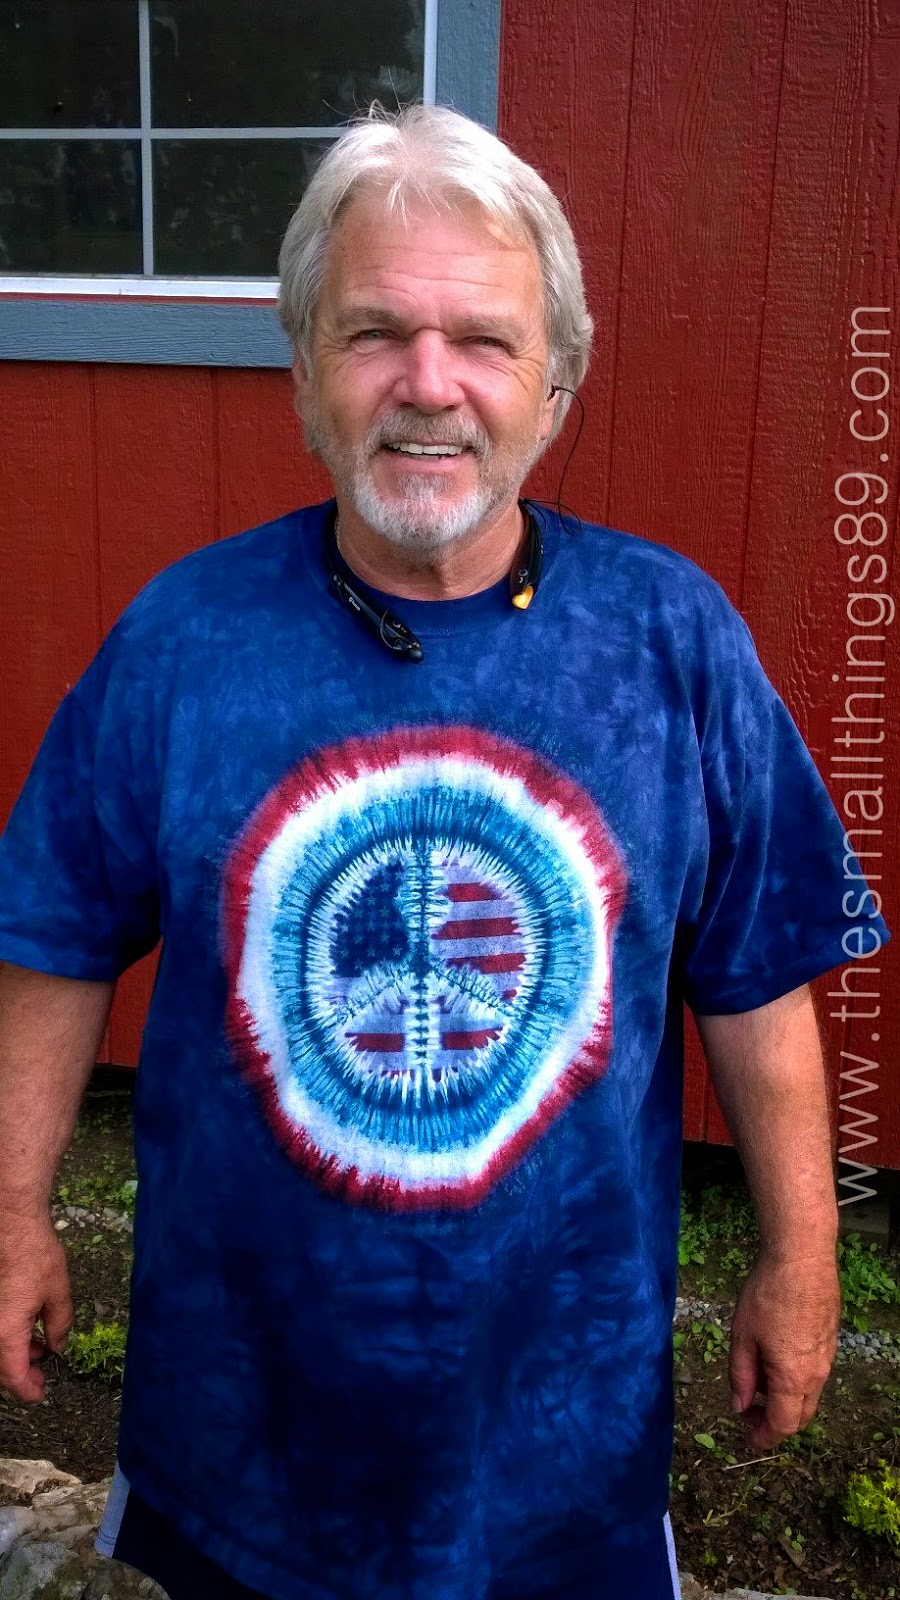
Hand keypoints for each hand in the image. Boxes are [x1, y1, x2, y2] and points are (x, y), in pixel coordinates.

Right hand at [0, 1213, 73, 1402]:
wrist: (12, 1224)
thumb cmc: (35, 1254)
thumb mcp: (59, 1294)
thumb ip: (59, 1327)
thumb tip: (56, 1347)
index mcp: (6, 1331)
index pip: (13, 1377)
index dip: (28, 1392)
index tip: (40, 1394)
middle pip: (1, 1367)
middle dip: (21, 1375)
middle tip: (41, 1376)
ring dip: (15, 1355)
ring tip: (40, 1347)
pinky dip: (8, 1337)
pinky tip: (26, 1328)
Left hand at [728, 1247, 840, 1450]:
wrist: (801, 1258)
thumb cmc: (767, 1295)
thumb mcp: (742, 1337)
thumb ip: (740, 1376)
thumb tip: (738, 1406)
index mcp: (794, 1378)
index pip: (783, 1425)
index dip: (763, 1436)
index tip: (747, 1436)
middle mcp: (817, 1374)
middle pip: (800, 1415)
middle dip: (774, 1420)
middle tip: (747, 1408)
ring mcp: (828, 1356)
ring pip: (809, 1394)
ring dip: (784, 1398)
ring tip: (756, 1378)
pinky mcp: (831, 1339)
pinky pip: (815, 1373)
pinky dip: (795, 1379)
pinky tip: (774, 1356)